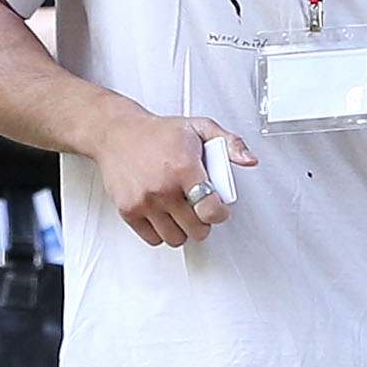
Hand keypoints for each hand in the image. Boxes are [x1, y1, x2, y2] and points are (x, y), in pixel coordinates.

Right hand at [97, 108, 248, 248]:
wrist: (117, 133)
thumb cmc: (158, 133)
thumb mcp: (199, 127)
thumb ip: (230, 143)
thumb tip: (249, 160)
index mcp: (183, 168)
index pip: (210, 210)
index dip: (220, 213)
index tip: (218, 209)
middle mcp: (163, 187)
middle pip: (196, 229)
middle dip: (203, 222)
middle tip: (200, 209)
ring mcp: (144, 201)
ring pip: (175, 238)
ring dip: (183, 229)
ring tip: (182, 212)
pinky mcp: (129, 210)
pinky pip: (153, 239)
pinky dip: (161, 232)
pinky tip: (164, 215)